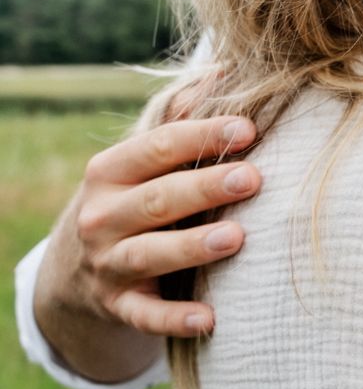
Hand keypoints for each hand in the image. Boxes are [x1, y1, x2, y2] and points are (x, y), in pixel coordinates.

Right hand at [33, 116, 259, 382]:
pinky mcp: (120, 306)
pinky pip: (146, 315)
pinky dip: (175, 318)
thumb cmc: (139, 194)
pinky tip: (210, 318)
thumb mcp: (147, 157)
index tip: (249, 129)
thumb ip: (182, 114)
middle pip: (157, 199)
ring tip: (236, 238)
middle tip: (253, 178)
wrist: (82, 264)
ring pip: (150, 254)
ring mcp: (108, 263)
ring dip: (192, 246)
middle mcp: (103, 216)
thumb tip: (227, 69)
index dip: (202, 136)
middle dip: (205, 188)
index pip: (157, 147)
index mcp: (111, 171)